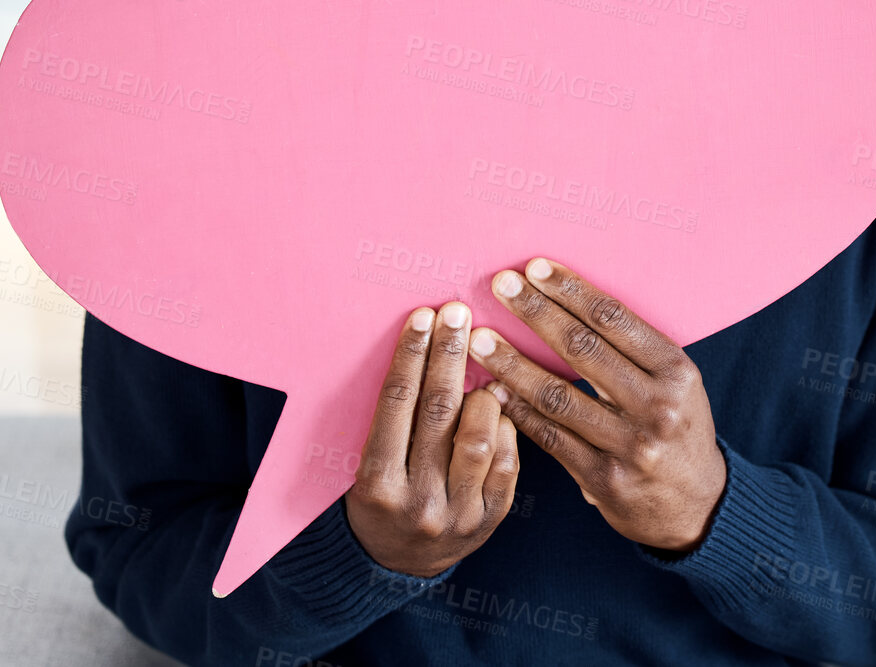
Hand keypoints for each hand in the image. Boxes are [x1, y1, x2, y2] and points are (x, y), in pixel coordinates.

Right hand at [345, 302, 520, 576]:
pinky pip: (507, 464)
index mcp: (377, 483)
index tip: (423, 317)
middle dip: (448, 356)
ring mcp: (458, 515)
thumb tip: (431, 353)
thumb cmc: (379, 496)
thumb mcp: (367, 463)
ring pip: (478, 438)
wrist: (394, 561)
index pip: (396, 405)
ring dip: (481, 393)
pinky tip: (499, 403)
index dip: (411, 355)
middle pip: (438, 414)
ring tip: (483, 367)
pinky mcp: (490, 520)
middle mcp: (418, 502)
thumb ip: (394, 418)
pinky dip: (505, 427)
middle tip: (457, 314)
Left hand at [469, 257, 726, 552]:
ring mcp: (630, 447)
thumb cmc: (678, 428)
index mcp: (677, 372)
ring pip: (558, 396)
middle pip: (583, 349)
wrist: (698, 505)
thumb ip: (634, 351)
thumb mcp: (677, 384)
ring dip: (513, 364)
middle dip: (536, 312)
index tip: (535, 268)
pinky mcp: (604, 480)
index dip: (571, 290)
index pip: (615, 319)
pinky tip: (494, 390)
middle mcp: (657, 407)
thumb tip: (569, 301)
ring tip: (480, 339)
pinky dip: (519, 411)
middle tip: (500, 285)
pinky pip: (551, 437)